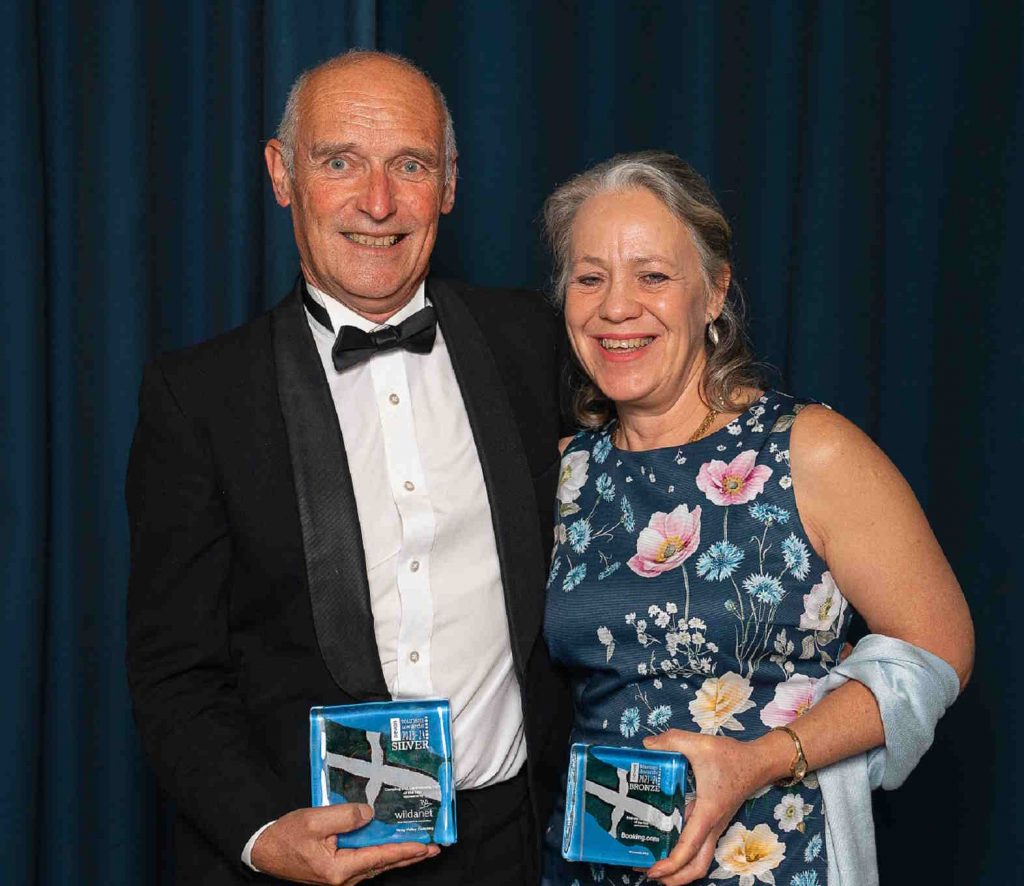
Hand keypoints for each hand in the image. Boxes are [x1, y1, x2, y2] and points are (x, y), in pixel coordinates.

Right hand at [251, 804, 439, 884]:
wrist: (265, 850)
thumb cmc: (287, 836)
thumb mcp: (315, 821)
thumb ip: (345, 816)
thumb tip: (370, 814)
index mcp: (339, 869)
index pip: (380, 857)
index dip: (404, 850)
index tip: (425, 846)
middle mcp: (343, 878)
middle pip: (383, 864)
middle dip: (409, 856)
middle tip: (434, 848)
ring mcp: (341, 876)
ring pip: (376, 864)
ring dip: (398, 855)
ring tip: (420, 847)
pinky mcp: (337, 871)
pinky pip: (366, 861)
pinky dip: (382, 854)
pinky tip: (392, 846)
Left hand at [641, 730, 781, 884]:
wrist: (758, 762)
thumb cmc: (731, 757)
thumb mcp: (699, 744)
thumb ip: (672, 741)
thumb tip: (647, 745)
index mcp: (707, 813)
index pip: (689, 848)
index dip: (671, 864)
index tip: (652, 869)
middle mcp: (712, 826)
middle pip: (697, 867)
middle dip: (674, 878)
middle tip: (648, 872)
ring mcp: (714, 826)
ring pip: (700, 860)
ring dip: (679, 870)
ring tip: (655, 864)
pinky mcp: (713, 821)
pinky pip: (699, 846)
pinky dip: (684, 853)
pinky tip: (665, 840)